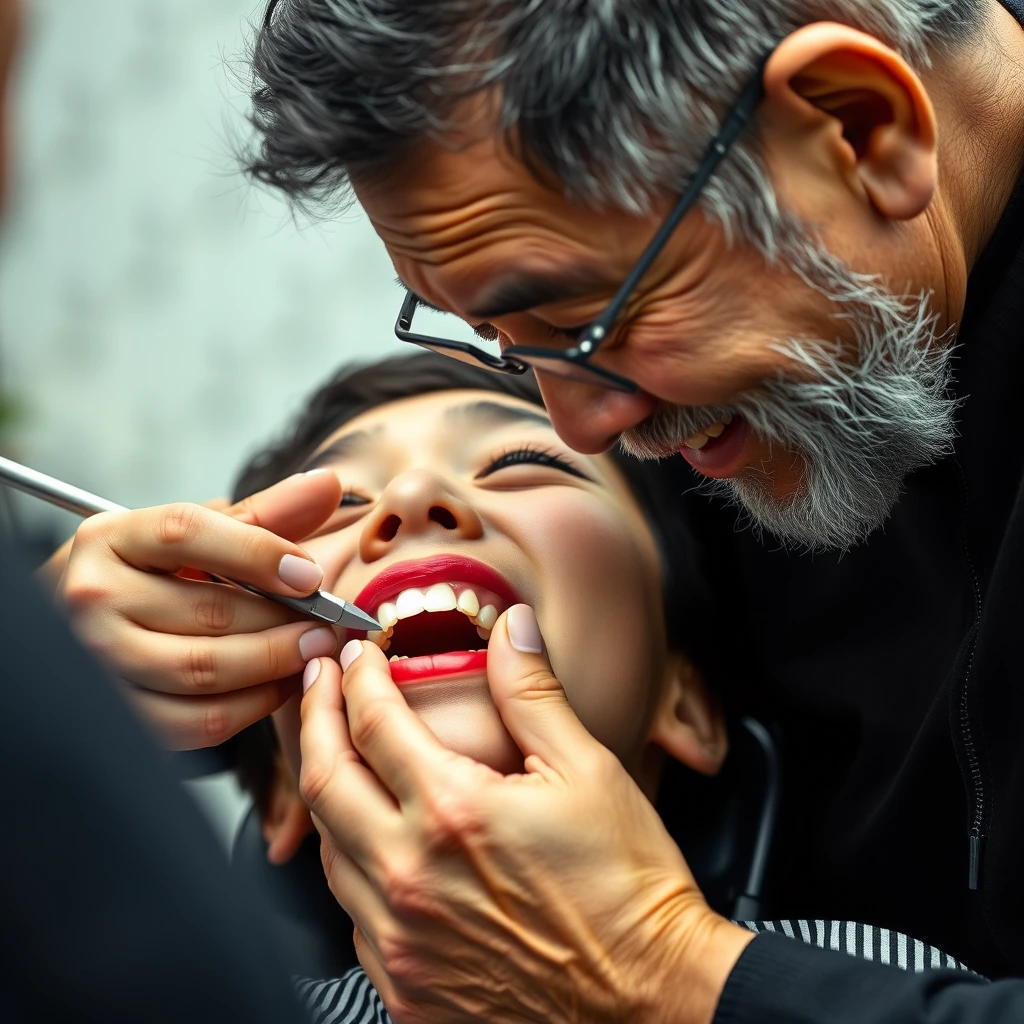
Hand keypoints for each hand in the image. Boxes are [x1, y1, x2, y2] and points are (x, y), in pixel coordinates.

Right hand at [58, 469, 342, 748]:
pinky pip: (197, 720)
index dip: (258, 553)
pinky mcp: (120, 712)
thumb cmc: (158, 573)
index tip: (310, 575)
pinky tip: (281, 684)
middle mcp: (92, 595)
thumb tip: (326, 484)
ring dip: (275, 663)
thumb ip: (266, 514)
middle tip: (328, 623)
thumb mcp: (202, 535)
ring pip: (204, 668)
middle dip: (284, 619)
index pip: (187, 532)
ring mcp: (99, 659)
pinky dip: (251, 704)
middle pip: (207, 610)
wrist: (99, 626)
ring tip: (314, 649)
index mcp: (112, 537)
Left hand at [299, 606, 752, 1023]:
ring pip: (328, 849)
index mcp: (454, 813)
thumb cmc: (628, 890)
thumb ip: (533, 691)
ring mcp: (401, 941)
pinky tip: (379, 845)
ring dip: (330, 792)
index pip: (373, 723)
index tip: (357, 656)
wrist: (649, 997)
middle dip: (313, 719)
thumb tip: (512, 630)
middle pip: (325, 779)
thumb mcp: (587, 770)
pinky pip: (351, 914)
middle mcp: (411, 879)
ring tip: (345, 756)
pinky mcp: (406, 989)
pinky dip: (354, 865)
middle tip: (319, 685)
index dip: (357, 678)